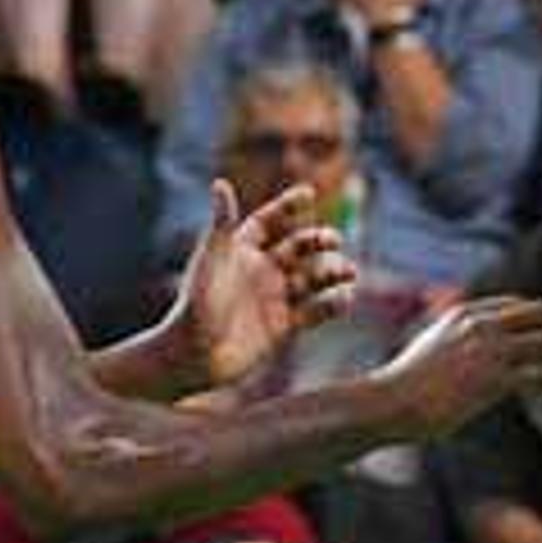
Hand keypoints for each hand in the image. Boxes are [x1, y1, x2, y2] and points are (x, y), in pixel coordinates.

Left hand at [164, 179, 360, 390]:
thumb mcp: (210, 263)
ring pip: (313, 277)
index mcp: (241, 252)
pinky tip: (345, 298)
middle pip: (298, 247)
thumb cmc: (195, 308)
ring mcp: (274, 297)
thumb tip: (220, 183)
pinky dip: (332, 304)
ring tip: (348, 271)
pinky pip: (315, 311)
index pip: (268, 222)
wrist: (193, 359)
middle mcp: (261, 271)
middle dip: (319, 241)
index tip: (308, 193)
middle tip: (333, 240)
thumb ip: (221, 225)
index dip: (287, 207)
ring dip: (332, 271)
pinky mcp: (284, 326)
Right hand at [375, 293, 541, 437]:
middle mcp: (481, 325)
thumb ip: (459, 338)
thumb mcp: (432, 345)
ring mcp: (488, 351)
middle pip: (541, 313)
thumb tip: (479, 349)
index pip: (518, 304)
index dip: (538, 318)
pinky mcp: (493, 380)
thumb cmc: (406, 383)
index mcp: (466, 313)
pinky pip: (539, 374)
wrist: (389, 403)